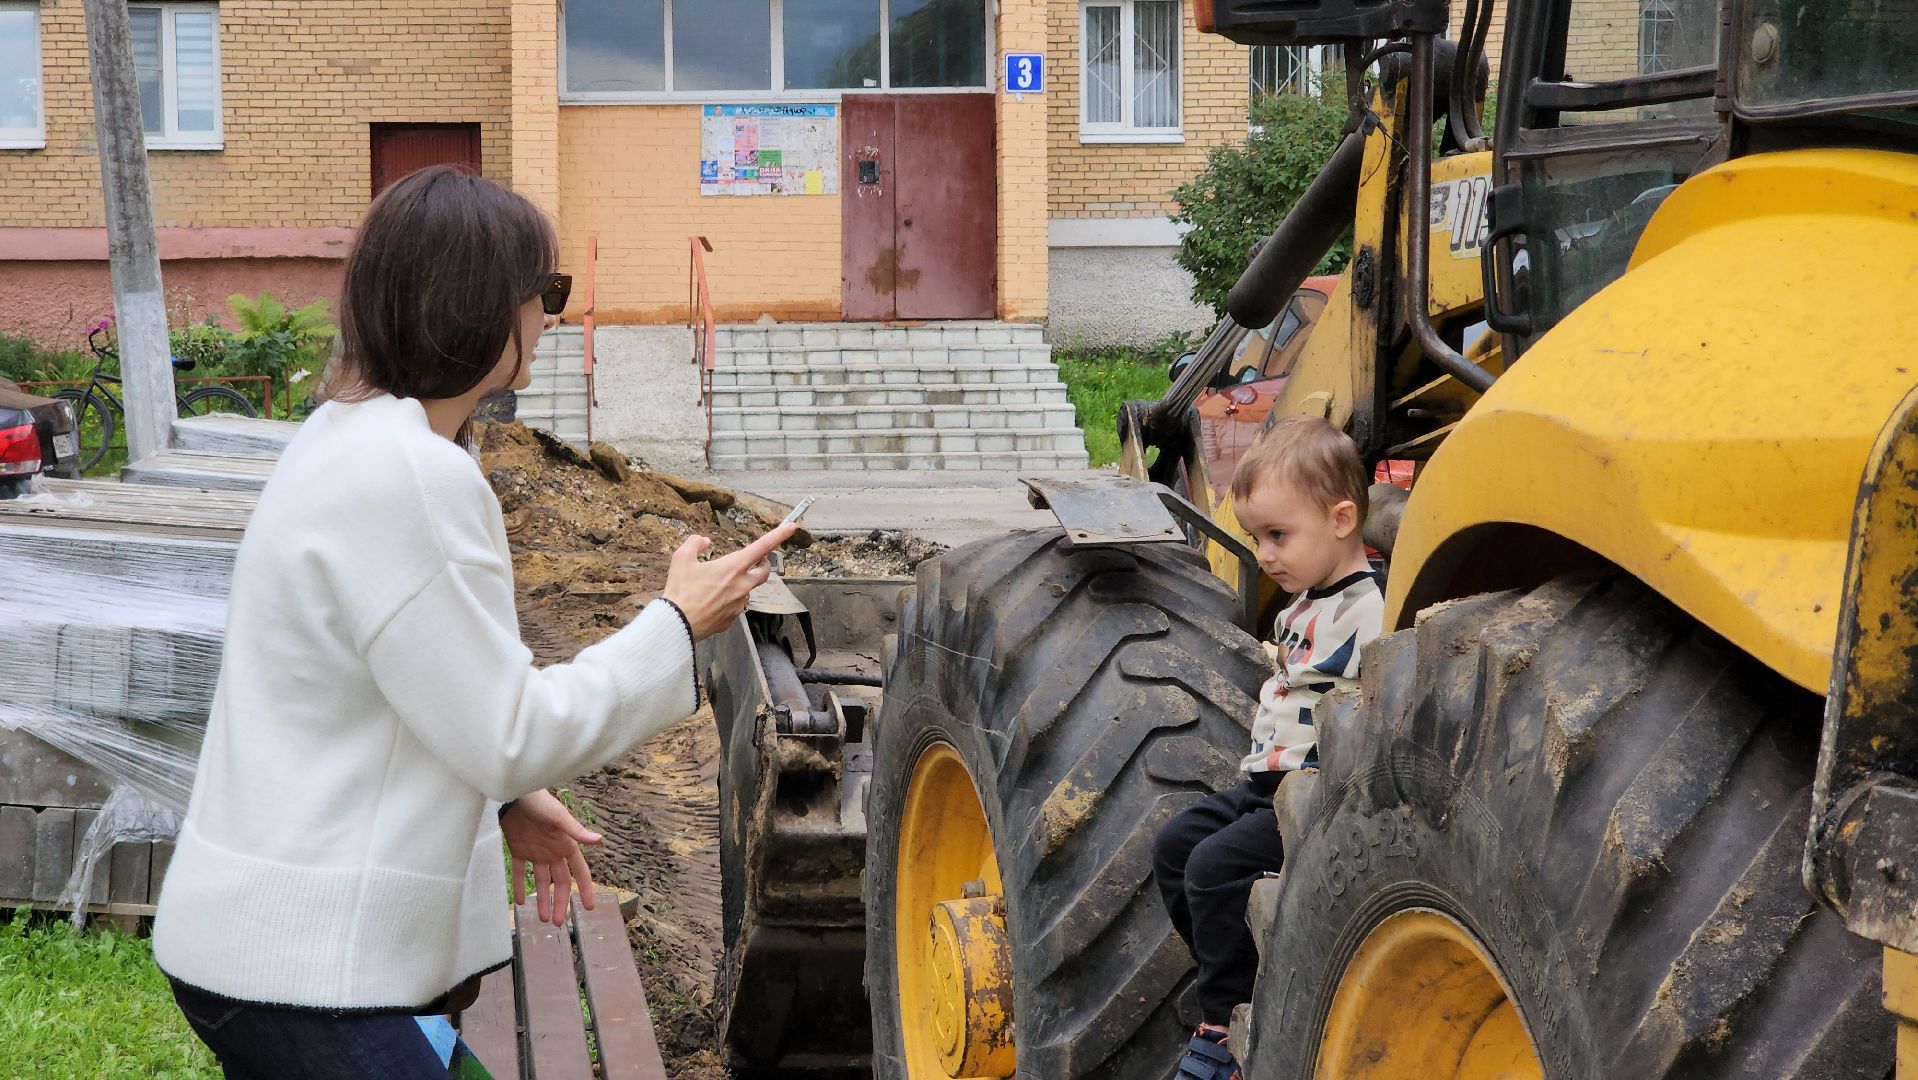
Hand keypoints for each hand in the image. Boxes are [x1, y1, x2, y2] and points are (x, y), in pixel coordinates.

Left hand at [500, 788, 600, 926]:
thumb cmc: (538, 801)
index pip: (580, 872)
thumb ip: (576, 831)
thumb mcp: (558, 817)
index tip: (590, 908)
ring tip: (542, 919)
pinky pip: (519, 872)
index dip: (586, 889)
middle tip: (558, 923)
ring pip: (540, 881)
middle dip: (561, 902)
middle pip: (560, 882)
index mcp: (566, 844)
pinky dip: (519, 886)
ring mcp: (535, 851)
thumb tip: (599, 840)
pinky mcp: (518, 849)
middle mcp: (553, 851)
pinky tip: (519, 902)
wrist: (511, 793)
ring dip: (542, 899)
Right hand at [662, 523, 797, 639]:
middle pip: (764, 571)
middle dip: (763, 563)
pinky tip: (711, 600)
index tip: (792, 527)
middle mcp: (741, 585)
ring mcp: (739, 604)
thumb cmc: (680, 591)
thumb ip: (695, 543)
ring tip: (717, 583)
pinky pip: (735, 605)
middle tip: (754, 559)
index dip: (779, 535)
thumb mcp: (681, 559)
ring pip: (748, 589)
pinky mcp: (732, 618)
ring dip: (740, 582)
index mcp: (733, 568)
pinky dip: (728, 599)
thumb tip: (704, 541)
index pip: (762, 547)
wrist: (677, 624)